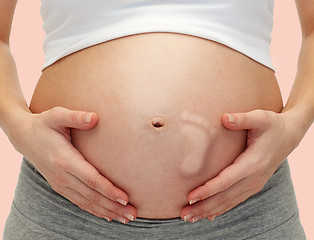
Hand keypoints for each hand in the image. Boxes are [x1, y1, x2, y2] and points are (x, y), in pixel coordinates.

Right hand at [8, 106, 136, 223]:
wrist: (24, 137)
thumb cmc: (44, 124)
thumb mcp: (57, 115)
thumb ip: (76, 117)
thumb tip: (94, 118)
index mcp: (64, 160)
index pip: (91, 180)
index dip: (109, 190)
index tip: (125, 198)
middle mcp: (62, 176)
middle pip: (92, 196)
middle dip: (113, 207)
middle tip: (132, 214)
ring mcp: (60, 184)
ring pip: (86, 203)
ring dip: (107, 212)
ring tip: (125, 218)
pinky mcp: (60, 186)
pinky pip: (79, 202)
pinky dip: (94, 210)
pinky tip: (107, 215)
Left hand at [180, 109, 303, 222]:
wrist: (289, 135)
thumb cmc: (272, 125)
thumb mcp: (261, 117)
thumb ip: (242, 119)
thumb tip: (224, 118)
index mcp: (252, 163)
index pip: (226, 181)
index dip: (207, 190)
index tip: (190, 197)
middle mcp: (254, 178)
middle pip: (225, 197)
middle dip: (203, 207)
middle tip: (183, 214)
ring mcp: (254, 184)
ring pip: (229, 202)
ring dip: (209, 211)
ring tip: (190, 218)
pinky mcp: (253, 185)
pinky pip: (235, 200)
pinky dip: (221, 209)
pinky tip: (209, 216)